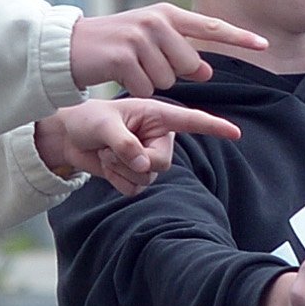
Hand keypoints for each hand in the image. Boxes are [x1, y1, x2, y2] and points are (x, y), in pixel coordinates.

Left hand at [32, 98, 239, 195]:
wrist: (68, 138)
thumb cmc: (88, 120)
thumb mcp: (104, 125)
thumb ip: (125, 143)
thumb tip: (143, 165)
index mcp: (157, 116)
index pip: (191, 121)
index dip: (214, 127)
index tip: (236, 133)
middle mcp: (158, 138)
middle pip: (162, 162)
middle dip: (135, 161)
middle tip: (112, 149)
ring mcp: (148, 157)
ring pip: (148, 178)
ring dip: (121, 170)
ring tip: (107, 152)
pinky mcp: (136, 174)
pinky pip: (135, 189)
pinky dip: (117, 181)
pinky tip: (107, 166)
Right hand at [69, 4, 266, 94]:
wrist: (68, 47)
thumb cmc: (113, 46)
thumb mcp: (148, 41)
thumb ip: (179, 51)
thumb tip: (207, 72)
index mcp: (166, 14)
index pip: (211, 27)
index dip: (239, 37)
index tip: (264, 45)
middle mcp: (156, 22)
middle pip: (191, 66)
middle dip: (174, 75)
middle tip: (145, 64)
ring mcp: (140, 38)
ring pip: (168, 81)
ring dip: (151, 83)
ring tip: (129, 67)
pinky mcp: (124, 57)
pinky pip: (147, 88)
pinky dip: (135, 89)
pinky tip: (119, 75)